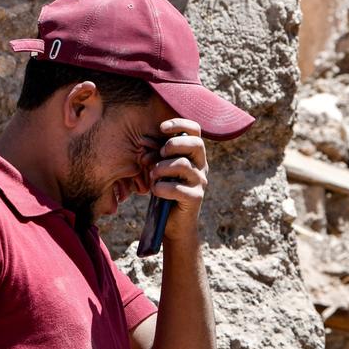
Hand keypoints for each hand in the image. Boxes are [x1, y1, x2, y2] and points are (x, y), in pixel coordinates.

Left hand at [148, 118, 207, 240]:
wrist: (173, 225)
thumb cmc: (165, 194)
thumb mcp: (162, 170)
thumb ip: (159, 156)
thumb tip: (147, 144)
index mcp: (194, 156)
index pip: (195, 130)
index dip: (180, 124)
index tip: (162, 128)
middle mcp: (201, 167)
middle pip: (195, 144)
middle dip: (174, 144)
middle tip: (160, 153)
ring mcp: (200, 183)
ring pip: (183, 165)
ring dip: (162, 168)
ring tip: (153, 175)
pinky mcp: (195, 198)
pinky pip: (178, 188)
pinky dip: (162, 187)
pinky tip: (155, 190)